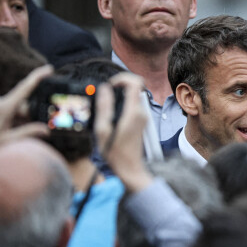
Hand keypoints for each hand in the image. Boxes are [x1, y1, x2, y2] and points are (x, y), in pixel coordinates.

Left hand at [0, 65, 52, 169]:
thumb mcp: (9, 139)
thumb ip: (28, 132)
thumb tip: (46, 129)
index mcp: (4, 108)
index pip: (24, 88)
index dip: (37, 76)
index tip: (49, 69)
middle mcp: (0, 102)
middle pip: (24, 104)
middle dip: (32, 115)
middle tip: (36, 130)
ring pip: (18, 108)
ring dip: (23, 120)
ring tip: (15, 134)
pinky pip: (11, 110)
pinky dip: (16, 119)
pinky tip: (12, 131)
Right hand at [95, 73, 152, 190]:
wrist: (130, 168)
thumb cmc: (115, 153)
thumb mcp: (103, 129)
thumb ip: (104, 107)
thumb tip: (104, 88)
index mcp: (133, 112)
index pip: (135, 82)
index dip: (122, 78)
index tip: (109, 85)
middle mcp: (141, 112)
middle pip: (134, 87)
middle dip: (119, 86)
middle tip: (104, 96)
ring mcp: (142, 116)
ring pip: (133, 96)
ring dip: (119, 96)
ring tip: (105, 108)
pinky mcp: (141, 121)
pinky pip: (132, 105)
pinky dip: (122, 104)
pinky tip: (110, 117)